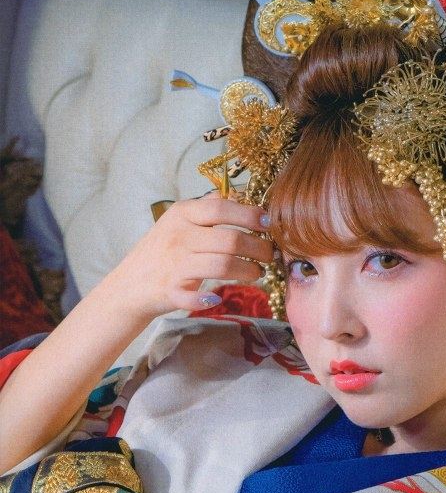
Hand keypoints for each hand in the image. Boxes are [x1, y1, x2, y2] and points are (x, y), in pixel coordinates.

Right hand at [106, 193, 274, 322]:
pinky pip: (194, 297)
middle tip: (270, 255)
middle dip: (258, 248)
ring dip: (248, 271)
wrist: (129, 284)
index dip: (250, 215)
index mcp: (182, 214)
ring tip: (257, 273)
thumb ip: (206, 208)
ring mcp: (174, 264)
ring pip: (222, 265)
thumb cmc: (162, 251)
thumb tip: (236, 192)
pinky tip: (218, 299)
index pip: (222, 209)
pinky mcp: (170, 291)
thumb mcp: (179, 221)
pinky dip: (208, 300)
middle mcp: (179, 236)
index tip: (268, 223)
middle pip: (230, 239)